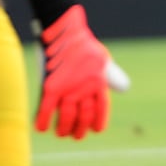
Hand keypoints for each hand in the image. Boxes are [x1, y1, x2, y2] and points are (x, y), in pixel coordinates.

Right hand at [22, 0, 129, 140]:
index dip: (98, 121)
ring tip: (60, 133)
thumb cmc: (83, 44)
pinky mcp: (51, 85)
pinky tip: (40, 128)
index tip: (95, 130)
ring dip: (62, 128)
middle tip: (75, 135)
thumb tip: (124, 88)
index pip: (101, 108)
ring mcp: (68, 88)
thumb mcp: (103, 59)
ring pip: (65, 117)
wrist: (64, 29)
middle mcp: (85, 88)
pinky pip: (45, 109)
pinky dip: (42, 120)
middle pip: (83, 116)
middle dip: (79, 129)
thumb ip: (111, 75)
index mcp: (100, 82)